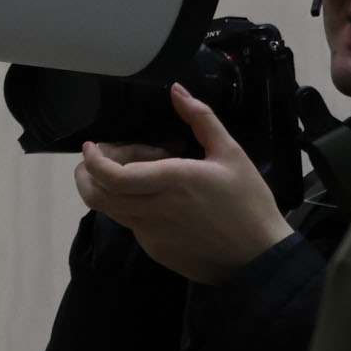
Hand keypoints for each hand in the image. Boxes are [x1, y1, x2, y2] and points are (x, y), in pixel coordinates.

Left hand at [73, 83, 293, 284]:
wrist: (262, 260)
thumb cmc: (248, 203)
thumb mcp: (231, 154)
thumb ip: (201, 119)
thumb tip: (176, 90)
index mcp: (171, 182)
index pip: (112, 177)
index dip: (92, 161)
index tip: (91, 147)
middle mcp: (154, 210)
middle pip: (96, 195)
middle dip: (89, 173)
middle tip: (109, 158)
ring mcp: (151, 234)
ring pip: (108, 210)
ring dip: (109, 189)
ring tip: (135, 174)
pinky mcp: (156, 250)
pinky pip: (130, 224)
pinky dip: (130, 206)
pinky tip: (155, 198)